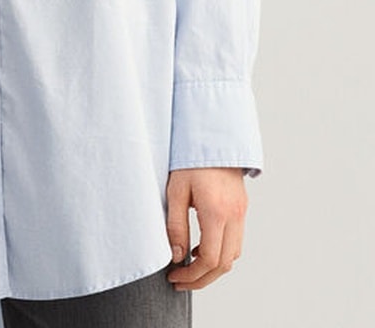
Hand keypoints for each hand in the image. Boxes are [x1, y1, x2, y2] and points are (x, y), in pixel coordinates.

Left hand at [165, 168, 247, 290]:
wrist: (213, 136)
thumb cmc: (190, 159)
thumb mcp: (176, 190)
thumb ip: (176, 225)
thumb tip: (176, 256)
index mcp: (216, 211)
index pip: (210, 260)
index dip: (192, 276)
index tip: (175, 277)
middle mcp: (234, 215)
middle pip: (225, 264)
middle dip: (202, 279)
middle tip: (180, 281)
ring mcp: (241, 212)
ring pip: (233, 254)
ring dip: (213, 267)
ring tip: (188, 267)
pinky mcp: (241, 208)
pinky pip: (236, 240)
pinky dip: (221, 252)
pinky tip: (202, 248)